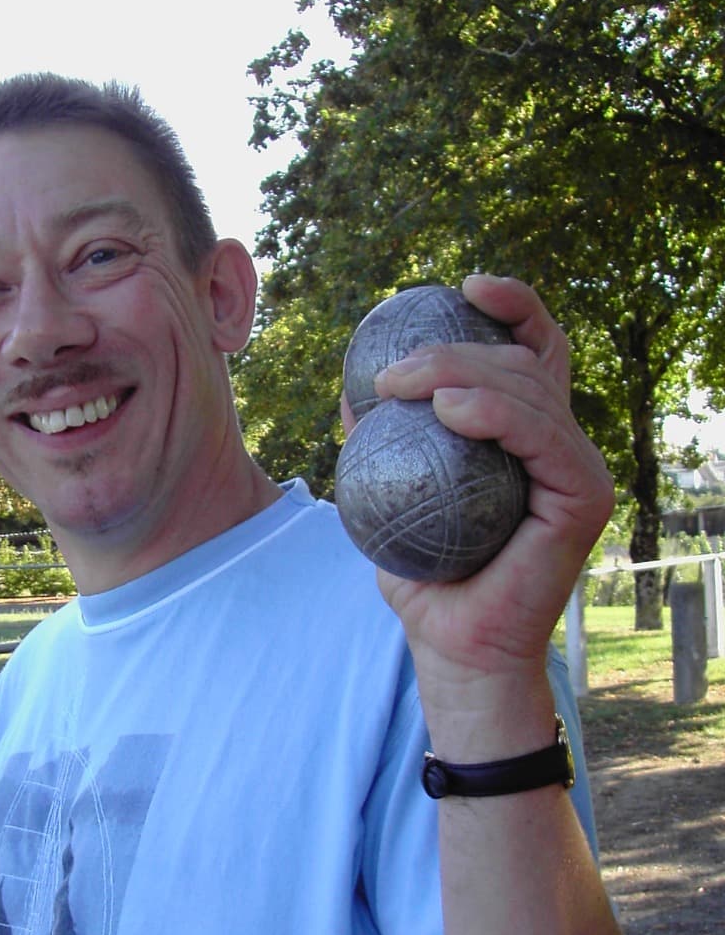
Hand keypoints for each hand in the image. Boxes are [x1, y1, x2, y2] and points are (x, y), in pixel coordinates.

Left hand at [356, 274, 612, 716]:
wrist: (453, 648)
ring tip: (400, 385)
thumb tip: (350, 394)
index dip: (513, 306)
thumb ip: (382, 448)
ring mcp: (578, 469)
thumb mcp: (388, 500)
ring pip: (528, 389)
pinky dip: (493, 412)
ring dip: (459, 371)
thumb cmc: (424, 582)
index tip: (464, 286)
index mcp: (526, 439)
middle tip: (388, 370)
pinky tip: (447, 407)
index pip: (532, 353)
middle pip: (520, 363)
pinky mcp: (583, 497)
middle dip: (454, 345)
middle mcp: (560, 446)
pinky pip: (542, 435)